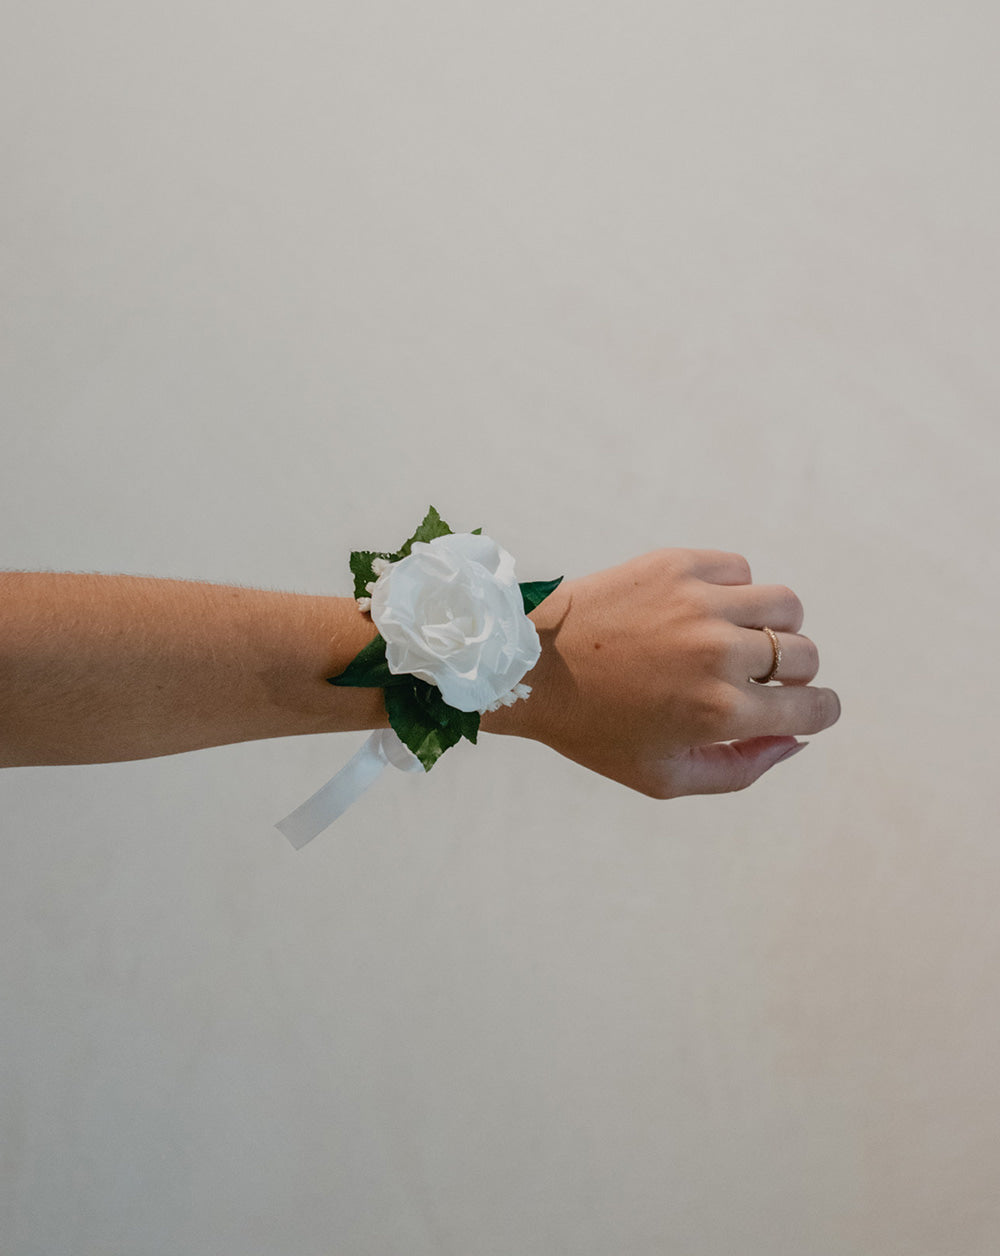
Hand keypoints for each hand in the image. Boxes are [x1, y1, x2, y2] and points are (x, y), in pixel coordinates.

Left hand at [483, 548, 839, 797]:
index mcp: (721, 712)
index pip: (816, 708)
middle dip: (792, 674)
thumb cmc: (594, 729)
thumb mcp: (664, 777)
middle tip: (753, 679)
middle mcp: (719, 653)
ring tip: (738, 639)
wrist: (529, 667)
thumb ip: (741, 769)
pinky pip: (741, 570)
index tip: (804, 708)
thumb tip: (796, 740)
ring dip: (774, 626)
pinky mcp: (678, 564)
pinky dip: (734, 591)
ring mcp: (700, 602)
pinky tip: (702, 611)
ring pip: (786, 606)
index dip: (818, 712)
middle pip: (805, 655)